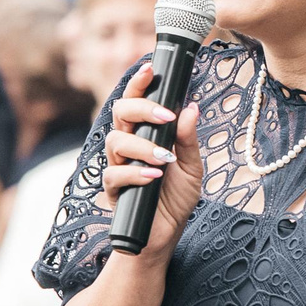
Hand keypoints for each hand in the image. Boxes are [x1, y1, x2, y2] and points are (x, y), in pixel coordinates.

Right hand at [99, 62, 202, 255]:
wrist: (164, 236)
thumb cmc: (175, 200)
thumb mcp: (192, 168)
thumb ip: (189, 139)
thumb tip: (192, 107)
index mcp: (144, 135)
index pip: (136, 102)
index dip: (138, 83)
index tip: (149, 69)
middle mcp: (127, 147)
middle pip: (120, 114)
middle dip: (141, 108)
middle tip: (166, 116)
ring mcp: (117, 167)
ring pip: (116, 142)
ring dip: (142, 145)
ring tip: (164, 157)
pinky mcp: (113, 191)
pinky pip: (115, 175)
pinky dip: (135, 173)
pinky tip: (153, 176)